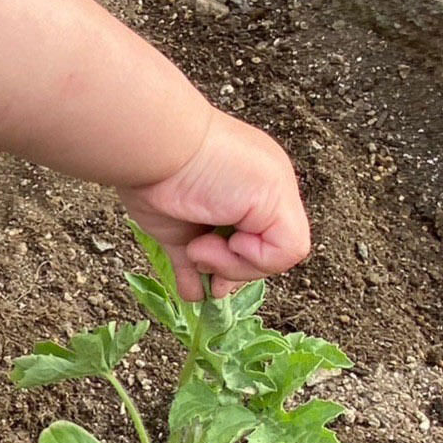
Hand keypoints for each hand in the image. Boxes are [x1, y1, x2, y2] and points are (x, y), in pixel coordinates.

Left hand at [118, 108, 310, 297]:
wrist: (156, 151)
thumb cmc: (217, 168)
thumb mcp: (273, 198)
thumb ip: (286, 240)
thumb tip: (246, 256)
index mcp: (272, 196)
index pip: (285, 248)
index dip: (264, 257)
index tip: (238, 241)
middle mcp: (244, 210)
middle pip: (254, 261)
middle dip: (235, 265)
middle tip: (207, 247)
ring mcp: (209, 223)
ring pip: (223, 268)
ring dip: (214, 273)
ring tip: (195, 253)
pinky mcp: (176, 233)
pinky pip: (190, 270)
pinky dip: (193, 284)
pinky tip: (193, 291)